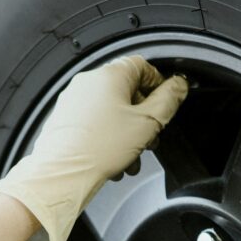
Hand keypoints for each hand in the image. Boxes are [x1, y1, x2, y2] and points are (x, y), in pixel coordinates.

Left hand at [0, 55, 187, 240]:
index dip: (159, 84)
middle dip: (143, 117)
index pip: (142, 65)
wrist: (62, 174)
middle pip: (127, 92)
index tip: (166, 102)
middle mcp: (88, 83)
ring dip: (128, 133)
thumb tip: (179, 86)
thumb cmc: (98, 149)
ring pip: (112, 112)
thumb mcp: (147, 124)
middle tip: (150, 137)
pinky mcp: (65, 121)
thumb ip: (168, 101)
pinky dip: (108, 139)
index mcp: (108, 75)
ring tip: (131, 156)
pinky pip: (95, 124)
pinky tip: (114, 160)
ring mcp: (74, 102)